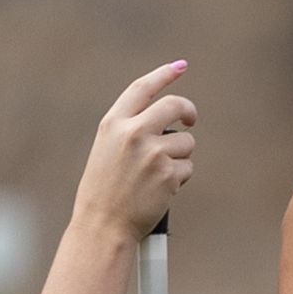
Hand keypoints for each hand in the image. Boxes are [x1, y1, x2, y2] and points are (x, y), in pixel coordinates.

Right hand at [73, 62, 196, 239]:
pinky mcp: (169, 173)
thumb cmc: (103, 193)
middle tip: (190, 121)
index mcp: (112, 124)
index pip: (142, 88)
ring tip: (155, 178)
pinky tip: (160, 191)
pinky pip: (187, 167)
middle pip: (174, 106)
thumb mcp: (106, 151)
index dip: (164, 75)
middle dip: (187, 111)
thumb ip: (130, 131)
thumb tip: (166, 120)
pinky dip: (179, 179)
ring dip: (180, 157)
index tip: (180, 66)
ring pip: (185, 143)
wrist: (103, 226)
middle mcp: (133, 132)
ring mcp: (153, 152)